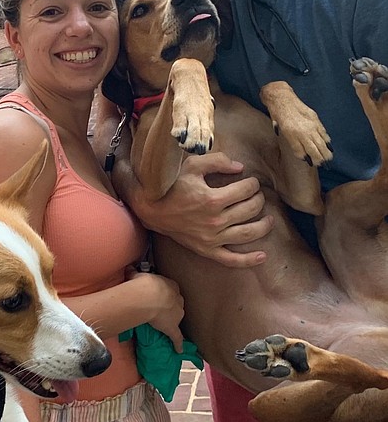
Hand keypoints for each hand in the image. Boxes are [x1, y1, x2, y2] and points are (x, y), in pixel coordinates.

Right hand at [126, 270, 184, 351]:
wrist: (149, 296)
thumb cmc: (145, 284)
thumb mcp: (138, 276)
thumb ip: (135, 274)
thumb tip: (129, 269)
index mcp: (171, 286)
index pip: (171, 289)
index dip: (165, 293)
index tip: (159, 295)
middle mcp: (177, 299)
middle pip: (176, 303)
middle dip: (170, 306)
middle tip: (160, 309)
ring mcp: (176, 315)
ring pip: (177, 318)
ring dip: (172, 320)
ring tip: (164, 324)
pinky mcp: (173, 328)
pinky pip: (177, 337)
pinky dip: (178, 343)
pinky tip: (178, 350)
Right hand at [134, 153, 272, 267]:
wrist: (151, 209)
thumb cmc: (171, 185)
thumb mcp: (192, 165)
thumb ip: (217, 161)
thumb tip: (240, 167)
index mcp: (213, 199)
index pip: (245, 190)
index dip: (253, 183)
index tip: (251, 181)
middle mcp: (215, 221)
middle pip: (250, 209)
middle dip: (259, 199)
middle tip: (257, 195)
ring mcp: (212, 238)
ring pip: (248, 234)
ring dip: (263, 226)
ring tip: (269, 219)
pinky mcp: (207, 250)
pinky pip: (231, 260)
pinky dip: (249, 260)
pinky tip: (263, 256)